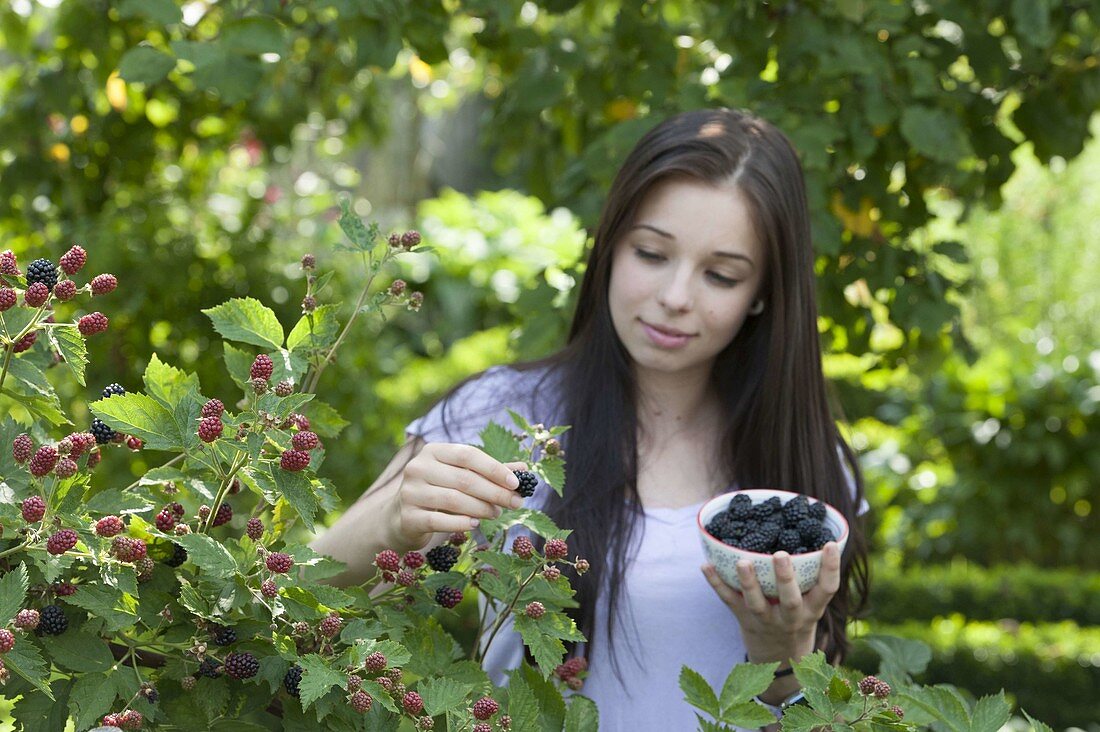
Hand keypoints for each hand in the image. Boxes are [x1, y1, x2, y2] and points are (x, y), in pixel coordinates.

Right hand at [385, 442, 527, 550]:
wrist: (402, 518)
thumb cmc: (439, 492)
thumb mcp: (461, 477)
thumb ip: (489, 472)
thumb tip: (524, 468)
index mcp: (433, 451)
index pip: (468, 455)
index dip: (494, 468)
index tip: (516, 483)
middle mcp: (418, 467)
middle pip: (464, 479)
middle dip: (495, 492)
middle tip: (516, 504)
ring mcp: (410, 492)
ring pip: (454, 500)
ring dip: (482, 508)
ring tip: (497, 514)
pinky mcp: (407, 517)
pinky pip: (439, 520)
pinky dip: (460, 523)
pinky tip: (475, 524)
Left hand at [701, 543, 841, 664]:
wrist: (778, 659)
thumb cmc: (796, 619)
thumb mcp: (811, 605)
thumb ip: (810, 579)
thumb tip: (810, 532)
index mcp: (812, 610)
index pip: (827, 589)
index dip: (831, 568)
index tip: (830, 544)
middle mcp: (791, 618)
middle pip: (790, 601)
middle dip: (785, 579)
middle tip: (781, 555)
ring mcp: (765, 620)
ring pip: (757, 604)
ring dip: (748, 583)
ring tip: (742, 562)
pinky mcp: (743, 619)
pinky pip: (729, 600)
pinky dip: (716, 583)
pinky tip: (706, 566)